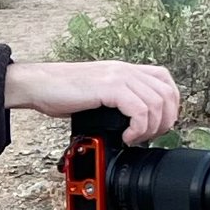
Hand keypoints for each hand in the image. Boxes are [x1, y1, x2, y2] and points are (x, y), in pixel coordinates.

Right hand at [2, 59, 181, 143]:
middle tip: (148, 137)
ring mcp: (118, 76)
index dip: (171, 105)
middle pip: (167, 93)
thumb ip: (118, 100)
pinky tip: (126, 137)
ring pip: (156, 103)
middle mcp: (125, 70)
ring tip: (135, 138)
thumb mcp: (97, 94)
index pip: (165, 81)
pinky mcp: (109, 87)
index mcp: (125, 70)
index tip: (158, 125)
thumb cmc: (61, 92)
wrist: (38, 85)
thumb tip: (133, 123)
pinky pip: (139, 109)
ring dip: (151, 128)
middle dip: (164, 121)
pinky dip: (138, 128)